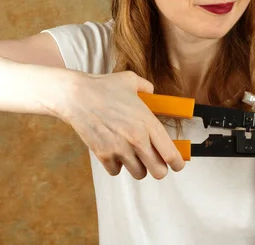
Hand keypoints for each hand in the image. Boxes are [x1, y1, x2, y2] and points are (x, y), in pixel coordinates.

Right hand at [61, 71, 185, 179]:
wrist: (76, 95)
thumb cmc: (104, 87)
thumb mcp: (131, 81)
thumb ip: (147, 88)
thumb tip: (152, 92)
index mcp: (148, 123)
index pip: (171, 155)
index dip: (178, 163)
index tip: (177, 163)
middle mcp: (137, 140)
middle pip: (159, 172)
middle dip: (159, 168)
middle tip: (155, 160)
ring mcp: (119, 149)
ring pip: (139, 174)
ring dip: (138, 166)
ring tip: (133, 153)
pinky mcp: (103, 155)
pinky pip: (117, 171)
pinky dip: (117, 165)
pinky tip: (115, 151)